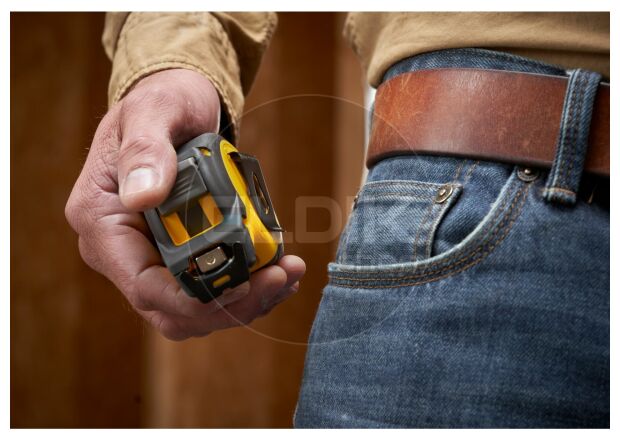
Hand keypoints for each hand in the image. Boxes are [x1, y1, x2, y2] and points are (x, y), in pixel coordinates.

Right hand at [65, 69, 305, 339]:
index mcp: (102, 222)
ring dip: (247, 301)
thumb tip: (143, 196)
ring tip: (289, 272)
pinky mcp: (180, 257)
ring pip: (197, 308)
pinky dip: (248, 287)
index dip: (196, 299)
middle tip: (280, 278)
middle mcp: (122, 251)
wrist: (176, 106)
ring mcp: (151, 258)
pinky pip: (212, 288)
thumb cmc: (162, 103)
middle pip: (174, 310)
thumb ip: (146, 151)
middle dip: (232, 304)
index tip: (246, 284)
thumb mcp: (154, 112)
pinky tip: (280, 269)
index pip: (144, 287)